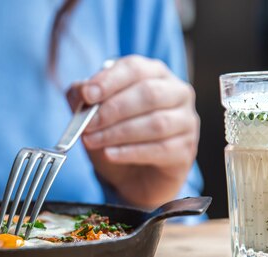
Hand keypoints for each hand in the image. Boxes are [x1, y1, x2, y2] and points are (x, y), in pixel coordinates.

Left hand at [67, 55, 199, 208]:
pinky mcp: (185, 150)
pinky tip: (109, 154)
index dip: (109, 80)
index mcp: (155, 73)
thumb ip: (83, 97)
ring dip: (118, 133)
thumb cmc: (116, 137)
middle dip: (112, 110)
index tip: (87, 95)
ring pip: (155, 123)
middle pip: (148, 93)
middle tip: (87, 125)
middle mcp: (177, 93)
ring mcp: (186, 121)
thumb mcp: (94, 114)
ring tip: (92, 141)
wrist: (133, 177)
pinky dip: (130, 152)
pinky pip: (160, 148)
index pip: (134, 68)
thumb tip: (80, 91)